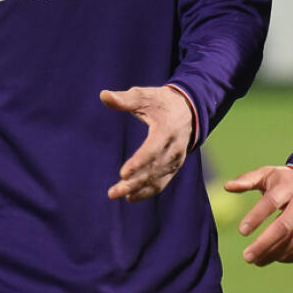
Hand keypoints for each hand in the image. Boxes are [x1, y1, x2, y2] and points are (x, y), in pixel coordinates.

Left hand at [100, 86, 193, 201]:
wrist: (188, 109)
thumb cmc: (160, 101)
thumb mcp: (144, 95)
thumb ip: (124, 99)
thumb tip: (103, 95)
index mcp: (166, 130)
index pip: (153, 150)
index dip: (138, 163)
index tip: (122, 174)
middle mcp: (174, 147)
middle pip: (154, 169)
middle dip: (134, 182)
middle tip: (113, 192)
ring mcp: (176, 159)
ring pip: (157, 179)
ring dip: (137, 189)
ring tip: (116, 194)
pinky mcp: (175, 165)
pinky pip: (162, 182)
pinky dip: (148, 191)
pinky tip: (131, 197)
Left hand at [225, 165, 292, 265]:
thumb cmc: (286, 180)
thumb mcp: (268, 174)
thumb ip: (247, 180)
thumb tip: (226, 187)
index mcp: (287, 187)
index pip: (270, 203)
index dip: (255, 217)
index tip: (241, 231)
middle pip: (283, 226)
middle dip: (264, 244)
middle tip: (246, 257)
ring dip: (275, 254)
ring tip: (257, 261)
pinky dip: (291, 256)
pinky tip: (276, 258)